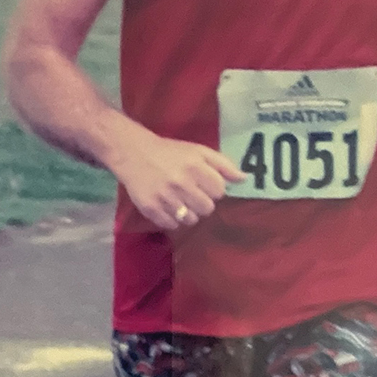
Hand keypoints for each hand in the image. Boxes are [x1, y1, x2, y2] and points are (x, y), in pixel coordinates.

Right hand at [113, 131, 245, 230]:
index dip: (213, 188)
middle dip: (202, 202)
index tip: (202, 183)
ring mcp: (165, 197)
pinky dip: (172, 219)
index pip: (219, 191)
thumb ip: (223, 165)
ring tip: (179, 200)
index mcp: (195, 166)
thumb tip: (244, 179)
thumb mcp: (198, 151)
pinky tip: (167, 206)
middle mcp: (181, 182)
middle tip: (190, 193)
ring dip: (188, 212)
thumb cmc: (170, 152)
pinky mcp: (151, 209)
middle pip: (208, 208)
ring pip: (191, 220)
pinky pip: (172, 225)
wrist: (133, 153)